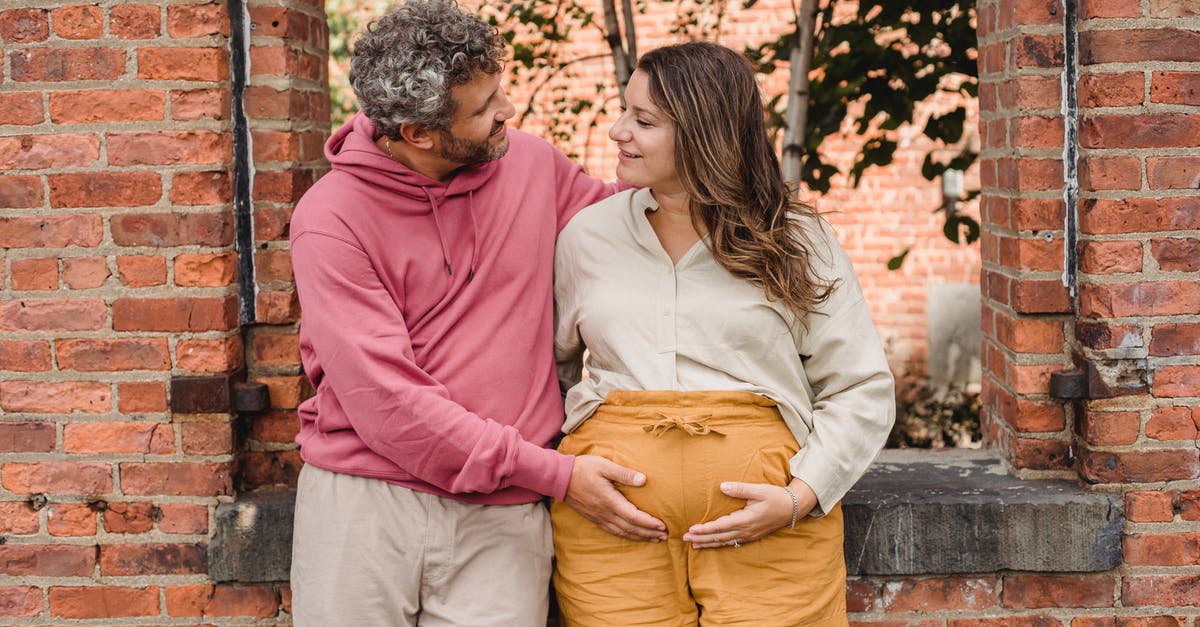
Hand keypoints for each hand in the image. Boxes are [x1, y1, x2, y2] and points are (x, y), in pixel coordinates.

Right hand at [563, 455, 667, 541]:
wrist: (559, 478)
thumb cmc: (582, 469)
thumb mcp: (604, 466)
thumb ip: (624, 474)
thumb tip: (644, 480)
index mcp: (609, 501)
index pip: (634, 517)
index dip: (649, 523)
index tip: (663, 526)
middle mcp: (605, 513)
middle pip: (631, 528)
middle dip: (649, 533)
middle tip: (664, 536)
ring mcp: (598, 518)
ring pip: (622, 532)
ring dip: (639, 537)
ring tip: (654, 539)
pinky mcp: (594, 518)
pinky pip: (613, 531)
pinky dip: (626, 536)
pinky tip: (633, 535)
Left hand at [681, 480, 817, 548]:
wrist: (793, 508)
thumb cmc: (776, 496)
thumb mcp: (759, 490)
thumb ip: (740, 489)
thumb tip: (721, 487)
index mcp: (746, 519)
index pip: (720, 526)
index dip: (705, 529)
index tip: (691, 529)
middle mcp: (746, 530)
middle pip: (719, 537)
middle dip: (701, 538)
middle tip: (685, 539)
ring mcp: (749, 535)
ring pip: (725, 541)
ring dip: (708, 543)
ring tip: (694, 545)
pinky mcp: (751, 535)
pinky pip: (732, 542)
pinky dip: (720, 544)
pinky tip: (713, 544)